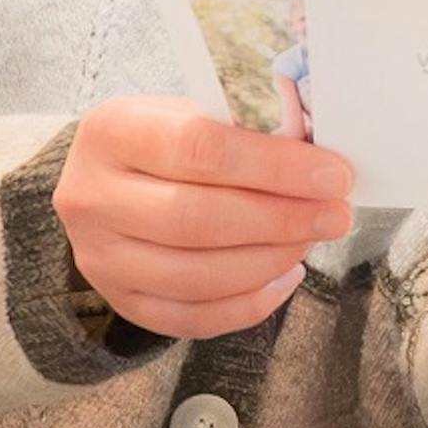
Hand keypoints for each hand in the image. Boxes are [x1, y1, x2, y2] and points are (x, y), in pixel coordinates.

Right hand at [55, 97, 354, 341]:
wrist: (104, 179)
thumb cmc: (163, 138)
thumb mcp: (192, 109)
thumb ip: (245, 129)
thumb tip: (319, 161)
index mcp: (112, 132)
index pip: (199, 147)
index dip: (275, 165)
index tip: (333, 175)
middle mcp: (93, 197)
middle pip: (196, 219)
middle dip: (281, 220)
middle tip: (335, 214)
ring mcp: (101, 258)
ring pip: (196, 277)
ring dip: (270, 261)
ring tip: (311, 239)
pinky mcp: (121, 301)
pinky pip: (194, 319)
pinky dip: (251, 303)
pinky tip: (285, 275)